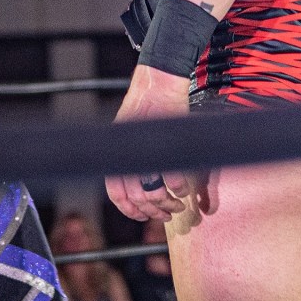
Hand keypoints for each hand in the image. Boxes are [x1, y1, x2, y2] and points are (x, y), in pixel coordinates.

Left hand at [105, 64, 190, 221]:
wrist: (159, 83)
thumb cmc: (150, 108)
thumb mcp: (134, 135)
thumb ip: (134, 161)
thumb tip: (142, 194)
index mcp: (117, 151)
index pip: (116, 192)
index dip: (128, 210)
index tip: (142, 217)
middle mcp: (126, 152)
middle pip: (137, 196)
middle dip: (153, 210)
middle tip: (167, 214)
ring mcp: (144, 149)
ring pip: (154, 191)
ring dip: (167, 203)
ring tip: (177, 204)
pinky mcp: (163, 145)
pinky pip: (172, 177)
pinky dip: (180, 187)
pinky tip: (184, 189)